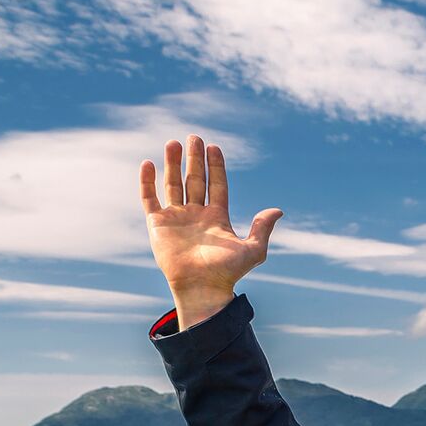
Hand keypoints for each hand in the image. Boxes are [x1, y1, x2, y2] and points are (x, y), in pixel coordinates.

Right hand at [140, 135, 282, 328]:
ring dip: (173, 164)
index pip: (216, 185)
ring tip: (174, 142)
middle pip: (194, 180)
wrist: (202, 288)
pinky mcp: (157, 224)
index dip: (215, 167)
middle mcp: (196, 214)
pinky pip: (150, 198)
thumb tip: (278, 210)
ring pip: (173, 184)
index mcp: (217, 217)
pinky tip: (148, 163)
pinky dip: (148, 182)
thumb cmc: (227, 273)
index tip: (214, 147)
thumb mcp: (252, 250)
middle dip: (194, 159)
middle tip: (194, 137)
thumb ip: (262, 229)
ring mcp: (176, 218)